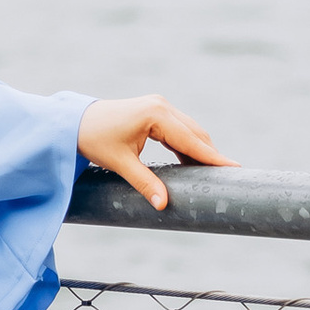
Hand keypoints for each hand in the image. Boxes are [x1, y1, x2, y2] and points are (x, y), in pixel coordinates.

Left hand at [77, 95, 230, 210]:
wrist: (74, 121)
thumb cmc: (94, 139)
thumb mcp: (120, 163)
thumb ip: (144, 183)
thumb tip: (163, 205)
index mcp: (156, 114)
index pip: (191, 140)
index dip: (213, 157)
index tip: (235, 168)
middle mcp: (161, 105)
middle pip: (195, 134)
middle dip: (210, 155)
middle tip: (229, 177)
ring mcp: (159, 106)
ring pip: (189, 131)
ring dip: (200, 151)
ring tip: (215, 174)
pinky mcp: (155, 110)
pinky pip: (178, 130)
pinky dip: (187, 146)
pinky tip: (193, 164)